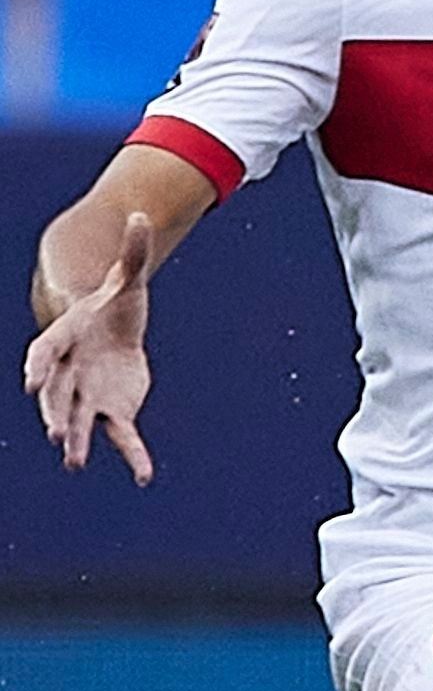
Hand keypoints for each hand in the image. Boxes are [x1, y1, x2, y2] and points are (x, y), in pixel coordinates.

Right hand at [23, 211, 155, 483]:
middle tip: (53, 433)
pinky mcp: (115, 411)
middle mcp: (70, 372)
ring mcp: (89, 395)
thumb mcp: (127, 276)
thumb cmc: (113, 302)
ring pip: (78, 420)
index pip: (45, 352)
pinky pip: (123, 437)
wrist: (115, 329)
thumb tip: (140, 214)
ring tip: (72, 462)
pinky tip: (145, 476)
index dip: (37, 366)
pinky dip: (134, 456)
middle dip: (53, 413)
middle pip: (56, 395)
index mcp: (65, 338)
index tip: (29, 380)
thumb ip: (133, 251)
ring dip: (75, 440)